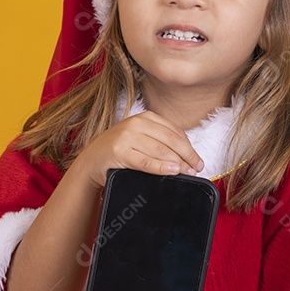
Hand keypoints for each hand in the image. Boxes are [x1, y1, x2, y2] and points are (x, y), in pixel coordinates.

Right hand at [71, 111, 204, 189]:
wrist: (91, 162)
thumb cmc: (119, 152)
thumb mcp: (140, 140)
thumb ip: (160, 142)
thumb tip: (187, 157)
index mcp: (145, 117)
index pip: (174, 132)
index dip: (190, 147)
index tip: (198, 160)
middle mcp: (136, 123)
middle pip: (171, 140)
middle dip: (187, 155)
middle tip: (197, 169)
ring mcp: (126, 136)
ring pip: (160, 150)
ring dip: (178, 163)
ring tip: (188, 172)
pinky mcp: (119, 151)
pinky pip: (146, 161)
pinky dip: (161, 167)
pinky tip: (173, 171)